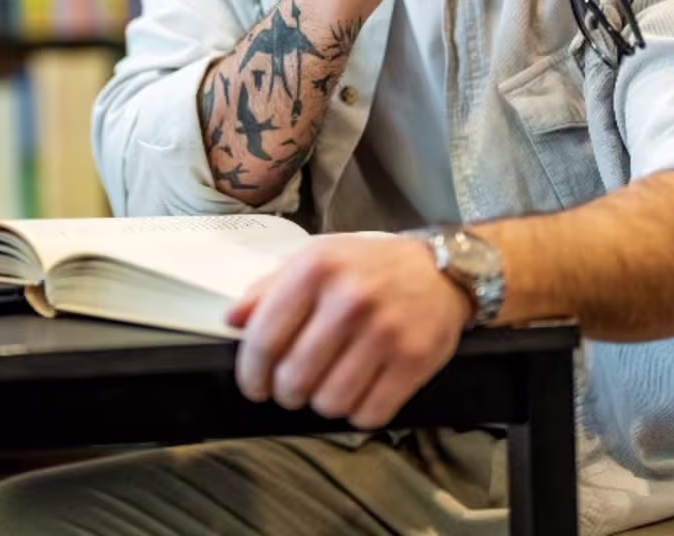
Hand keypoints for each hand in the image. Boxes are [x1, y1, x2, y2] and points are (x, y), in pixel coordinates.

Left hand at [225, 233, 473, 428]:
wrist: (441, 270)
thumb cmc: (369, 266)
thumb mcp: (316, 258)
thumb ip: (269, 289)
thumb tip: (232, 321)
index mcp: (315, 269)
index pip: (265, 339)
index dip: (251, 374)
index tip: (254, 385)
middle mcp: (349, 299)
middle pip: (294, 378)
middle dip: (285, 393)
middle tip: (292, 388)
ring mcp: (385, 332)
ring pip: (330, 402)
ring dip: (321, 403)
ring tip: (327, 386)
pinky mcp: (413, 361)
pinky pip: (369, 414)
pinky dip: (357, 413)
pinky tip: (358, 392)